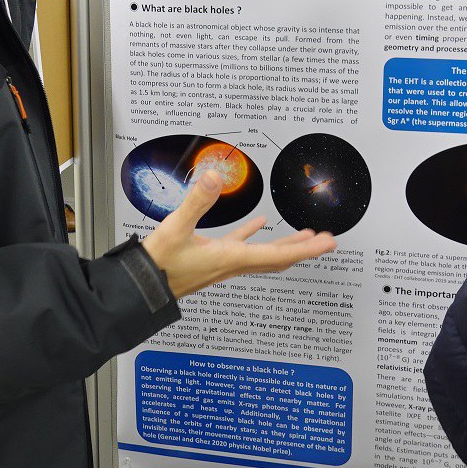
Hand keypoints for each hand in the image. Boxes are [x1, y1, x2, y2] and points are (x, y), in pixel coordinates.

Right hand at [140, 171, 337, 297]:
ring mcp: (222, 263)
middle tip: (327, 241)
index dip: (305, 249)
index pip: (276, 255)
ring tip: (306, 236)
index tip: (327, 244)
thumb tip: (213, 177)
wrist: (139, 290)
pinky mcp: (211, 259)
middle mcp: (231, 264)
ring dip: (286, 245)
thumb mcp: (175, 229)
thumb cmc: (157, 266)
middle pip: (277, 258)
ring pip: (263, 254)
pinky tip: (259, 225)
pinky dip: (254, 236)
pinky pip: (241, 247)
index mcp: (229, 259)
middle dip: (304, 249)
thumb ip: (196, 202)